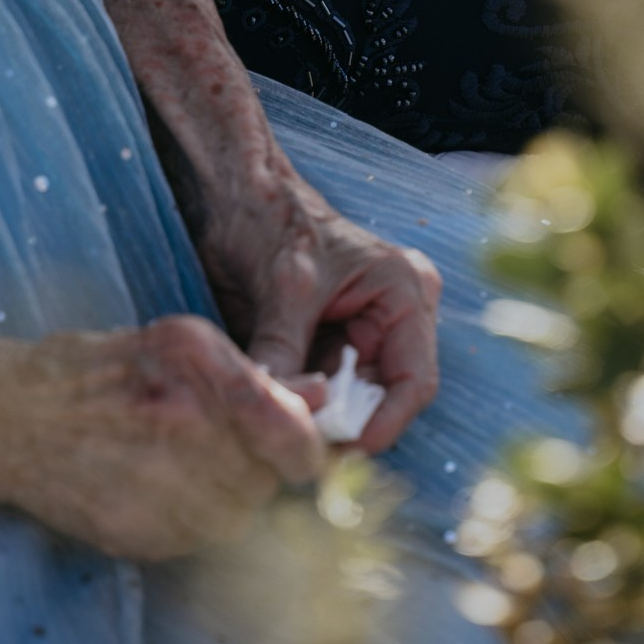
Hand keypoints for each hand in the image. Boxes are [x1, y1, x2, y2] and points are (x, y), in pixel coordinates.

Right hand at [0, 315, 326, 559]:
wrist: (3, 416)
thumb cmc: (92, 370)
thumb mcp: (176, 345)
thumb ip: (253, 375)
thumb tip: (324, 397)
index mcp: (195, 364)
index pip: (289, 431)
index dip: (309, 449)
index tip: (308, 453)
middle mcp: (182, 423)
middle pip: (267, 478)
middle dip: (263, 470)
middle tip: (231, 453)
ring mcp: (156, 483)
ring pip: (239, 515)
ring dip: (233, 499)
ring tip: (191, 470)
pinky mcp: (135, 533)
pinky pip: (197, 541)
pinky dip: (195, 523)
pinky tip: (162, 492)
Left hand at [197, 162, 441, 454]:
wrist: (229, 191)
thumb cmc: (270, 215)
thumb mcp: (283, 284)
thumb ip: (283, 350)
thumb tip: (280, 414)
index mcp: (403, 293)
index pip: (414, 380)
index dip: (383, 424)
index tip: (341, 452)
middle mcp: (389, 321)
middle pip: (380, 401)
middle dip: (342, 428)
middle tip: (300, 452)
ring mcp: (354, 337)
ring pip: (344, 405)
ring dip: (314, 422)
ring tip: (276, 434)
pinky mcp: (319, 348)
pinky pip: (315, 394)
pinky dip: (294, 407)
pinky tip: (267, 416)